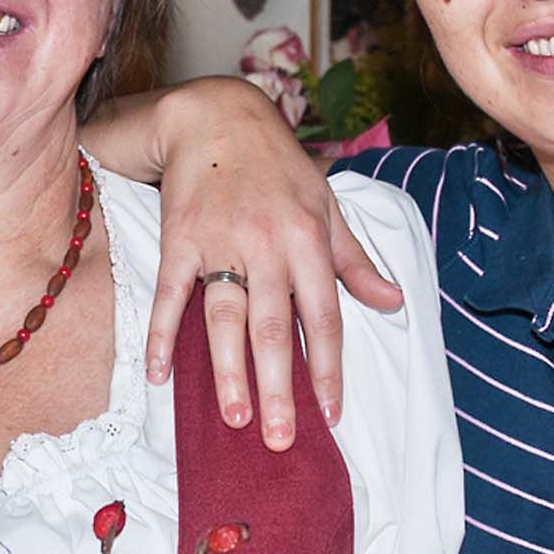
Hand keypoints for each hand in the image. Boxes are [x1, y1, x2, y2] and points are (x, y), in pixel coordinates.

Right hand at [88, 78, 402, 448]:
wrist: (216, 116)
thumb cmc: (277, 164)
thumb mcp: (325, 204)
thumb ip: (354, 259)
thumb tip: (392, 303)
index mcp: (307, 239)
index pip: (323, 316)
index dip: (326, 368)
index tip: (331, 415)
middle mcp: (266, 245)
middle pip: (272, 326)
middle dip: (278, 386)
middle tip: (281, 437)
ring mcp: (219, 243)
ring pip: (225, 316)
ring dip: (227, 371)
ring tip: (234, 417)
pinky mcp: (177, 239)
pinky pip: (170, 295)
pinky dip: (163, 334)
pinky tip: (161, 374)